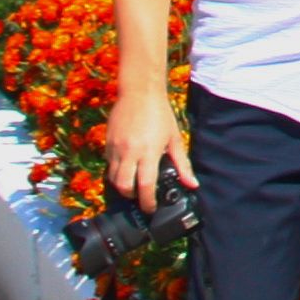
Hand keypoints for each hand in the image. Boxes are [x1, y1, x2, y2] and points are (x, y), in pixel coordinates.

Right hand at [104, 84, 192, 208]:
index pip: (145, 185)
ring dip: (122, 185)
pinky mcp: (107, 142)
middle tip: (140, 197)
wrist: (139, 91)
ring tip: (132, 184)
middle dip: (131, 197)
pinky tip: (125, 167)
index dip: (148, 201)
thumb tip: (192, 184)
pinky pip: (108, 164)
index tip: (151, 208)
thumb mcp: (175, 138)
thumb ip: (182, 164)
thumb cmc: (161, 114)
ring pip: (112, 177)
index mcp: (149, 152)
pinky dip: (115, 171)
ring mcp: (115, 147)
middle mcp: (129, 152)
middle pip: (123, 186)